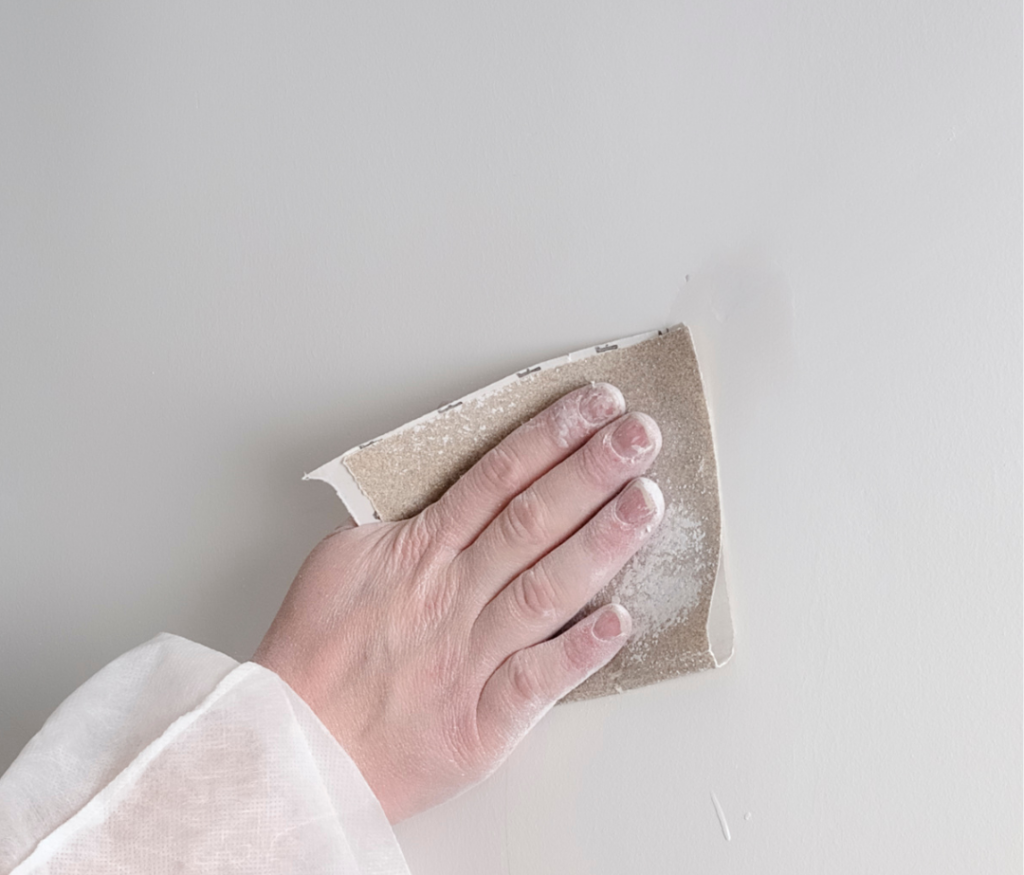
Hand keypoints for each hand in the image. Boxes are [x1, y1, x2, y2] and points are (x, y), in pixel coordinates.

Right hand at [253, 383, 663, 821]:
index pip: (496, 478)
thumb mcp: (343, 560)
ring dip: (602, 542)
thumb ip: (403, 524)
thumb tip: (450, 492)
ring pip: (544, 588)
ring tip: (647, 503)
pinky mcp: (480, 722)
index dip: (550, 437)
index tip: (595, 408)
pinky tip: (621, 620)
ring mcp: (468, 657)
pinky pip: (536, 681)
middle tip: (640, 436)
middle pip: (531, 521)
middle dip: (590, 472)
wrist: (288, 749)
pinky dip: (579, 651)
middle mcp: (450, 596)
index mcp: (418, 552)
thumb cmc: (314, 654)